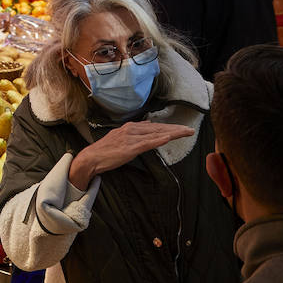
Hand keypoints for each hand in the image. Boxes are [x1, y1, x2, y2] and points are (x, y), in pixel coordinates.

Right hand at [69, 120, 193, 191]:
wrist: (91, 158)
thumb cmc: (105, 151)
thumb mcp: (121, 138)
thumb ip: (135, 132)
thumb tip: (149, 125)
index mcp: (131, 127)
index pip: (155, 127)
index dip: (170, 127)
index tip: (183, 128)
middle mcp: (132, 130)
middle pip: (158, 128)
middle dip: (176, 129)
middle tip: (191, 130)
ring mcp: (130, 138)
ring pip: (156, 134)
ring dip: (172, 133)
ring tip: (186, 132)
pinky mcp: (129, 148)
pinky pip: (147, 143)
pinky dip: (158, 140)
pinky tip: (168, 138)